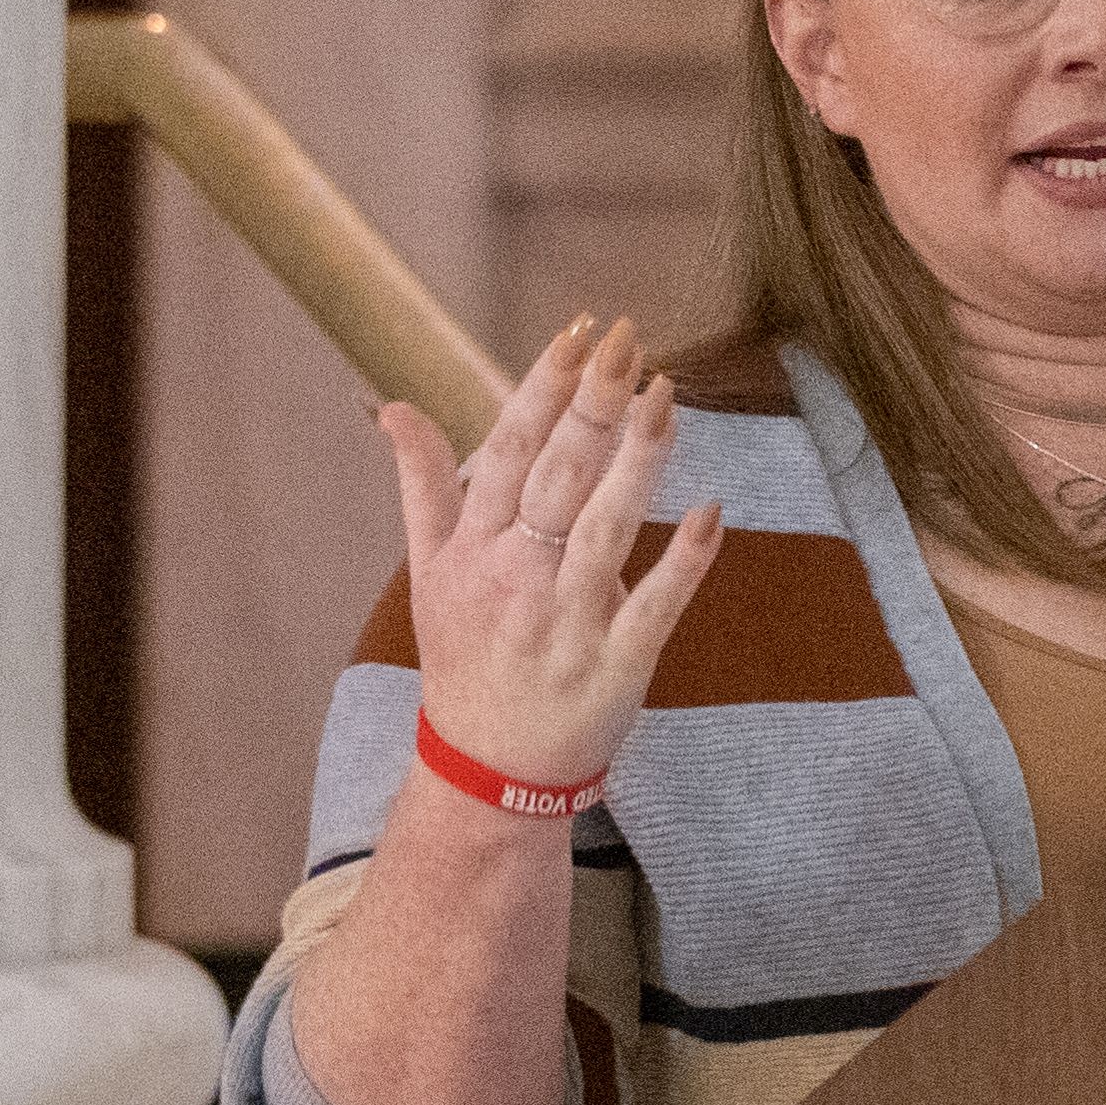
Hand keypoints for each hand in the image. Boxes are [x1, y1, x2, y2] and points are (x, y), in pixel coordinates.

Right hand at [381, 315, 728, 798]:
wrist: (486, 770)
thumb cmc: (464, 657)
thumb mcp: (428, 571)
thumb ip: (422, 484)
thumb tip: (394, 406)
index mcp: (473, 549)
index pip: (509, 452)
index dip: (542, 390)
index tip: (574, 334)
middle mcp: (516, 578)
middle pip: (559, 477)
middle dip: (591, 404)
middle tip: (625, 340)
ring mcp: (569, 622)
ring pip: (608, 527)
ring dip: (638, 460)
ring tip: (665, 395)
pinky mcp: (618, 664)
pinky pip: (656, 606)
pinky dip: (684, 562)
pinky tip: (710, 512)